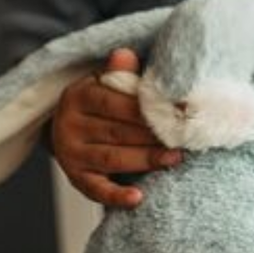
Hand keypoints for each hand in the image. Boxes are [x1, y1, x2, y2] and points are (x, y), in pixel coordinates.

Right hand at [51, 48, 181, 207]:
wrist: (69, 128)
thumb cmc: (101, 103)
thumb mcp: (105, 82)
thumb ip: (119, 73)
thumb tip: (126, 54)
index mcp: (78, 96)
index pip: (113, 103)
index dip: (146, 108)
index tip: (177, 110)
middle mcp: (69, 125)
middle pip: (116, 131)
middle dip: (153, 135)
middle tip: (184, 137)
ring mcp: (71, 154)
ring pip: (112, 158)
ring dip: (146, 160)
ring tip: (174, 158)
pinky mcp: (76, 178)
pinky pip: (97, 190)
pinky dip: (117, 196)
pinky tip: (138, 197)